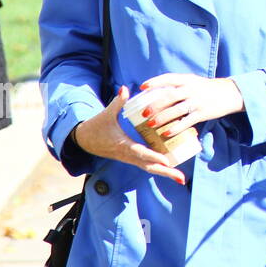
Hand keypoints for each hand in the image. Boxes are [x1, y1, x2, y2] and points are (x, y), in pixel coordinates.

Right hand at [71, 86, 186, 184]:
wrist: (84, 140)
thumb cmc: (97, 126)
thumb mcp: (106, 114)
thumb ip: (118, 102)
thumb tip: (124, 88)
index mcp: (122, 145)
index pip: (139, 153)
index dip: (152, 157)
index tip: (166, 160)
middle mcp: (127, 155)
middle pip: (148, 166)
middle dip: (165, 172)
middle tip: (181, 179)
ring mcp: (130, 158)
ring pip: (148, 168)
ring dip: (165, 173)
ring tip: (180, 178)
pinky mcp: (131, 158)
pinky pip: (146, 164)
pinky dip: (159, 167)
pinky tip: (172, 166)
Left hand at [137, 73, 244, 139]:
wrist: (230, 93)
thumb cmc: (207, 88)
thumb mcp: (194, 82)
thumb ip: (179, 86)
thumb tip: (156, 94)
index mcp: (188, 80)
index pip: (168, 78)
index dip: (154, 82)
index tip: (142, 87)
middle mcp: (192, 89)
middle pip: (170, 96)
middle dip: (156, 104)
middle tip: (144, 113)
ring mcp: (197, 102)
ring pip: (176, 110)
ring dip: (162, 117)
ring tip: (151, 124)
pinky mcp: (203, 113)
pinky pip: (187, 121)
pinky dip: (176, 128)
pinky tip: (166, 133)